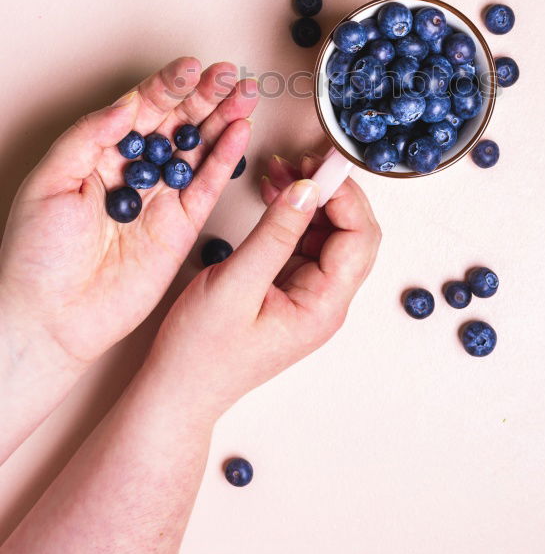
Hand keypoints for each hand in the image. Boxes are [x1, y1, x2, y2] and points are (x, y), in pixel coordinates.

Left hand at [0, 57, 257, 370]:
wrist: (50, 319)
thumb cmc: (35, 256)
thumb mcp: (48, 184)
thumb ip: (87, 137)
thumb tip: (124, 104)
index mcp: (99, 155)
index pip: (140, 109)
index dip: (167, 86)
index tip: (190, 67)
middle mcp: (134, 172)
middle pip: (176, 124)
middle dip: (204, 96)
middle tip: (229, 74)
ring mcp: (160, 199)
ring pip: (198, 149)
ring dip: (223, 119)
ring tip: (246, 93)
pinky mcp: (181, 228)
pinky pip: (208, 187)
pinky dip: (226, 159)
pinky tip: (240, 131)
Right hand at [145, 153, 380, 422]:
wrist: (177, 391)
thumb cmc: (200, 351)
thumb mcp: (235, 284)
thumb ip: (275, 234)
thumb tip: (308, 189)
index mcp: (323, 306)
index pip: (359, 238)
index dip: (344, 196)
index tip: (319, 164)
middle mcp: (325, 302)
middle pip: (352, 233)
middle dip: (330, 192)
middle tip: (300, 161)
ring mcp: (309, 296)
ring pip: (328, 234)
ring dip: (309, 199)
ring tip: (280, 171)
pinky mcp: (289, 290)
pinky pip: (304, 243)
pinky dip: (292, 214)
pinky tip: (272, 195)